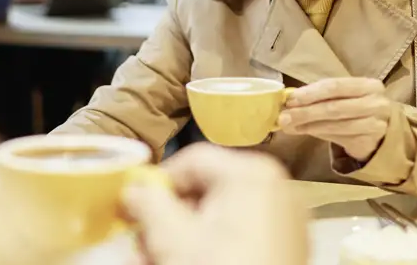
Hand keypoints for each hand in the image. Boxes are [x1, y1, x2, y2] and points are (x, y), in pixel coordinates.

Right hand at [121, 144, 306, 264]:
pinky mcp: (283, 249)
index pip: (191, 160)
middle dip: (164, 219)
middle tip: (140, 243)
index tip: (134, 205)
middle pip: (202, 192)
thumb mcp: (171, 235)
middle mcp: (273, 189)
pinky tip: (182, 262)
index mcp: (252, 173)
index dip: (157, 183)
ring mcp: (282, 221)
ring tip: (152, 260)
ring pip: (215, 219)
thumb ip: (147, 203)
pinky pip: (235, 237)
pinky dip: (207, 248)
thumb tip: (133, 189)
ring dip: (178, 238)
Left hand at [278, 77, 392, 161]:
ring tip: (290, 126)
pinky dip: (319, 134)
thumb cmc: (354, 107)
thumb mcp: (341, 96)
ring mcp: (377, 125)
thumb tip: (288, 101)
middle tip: (284, 117)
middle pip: (335, 107)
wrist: (381, 131)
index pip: (335, 86)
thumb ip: (319, 96)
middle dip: (306, 112)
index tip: (290, 99)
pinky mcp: (370, 142)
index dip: (310, 93)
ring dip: (309, 126)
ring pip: (336, 125)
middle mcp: (377, 104)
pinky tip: (305, 131)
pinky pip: (340, 138)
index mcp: (368, 85)